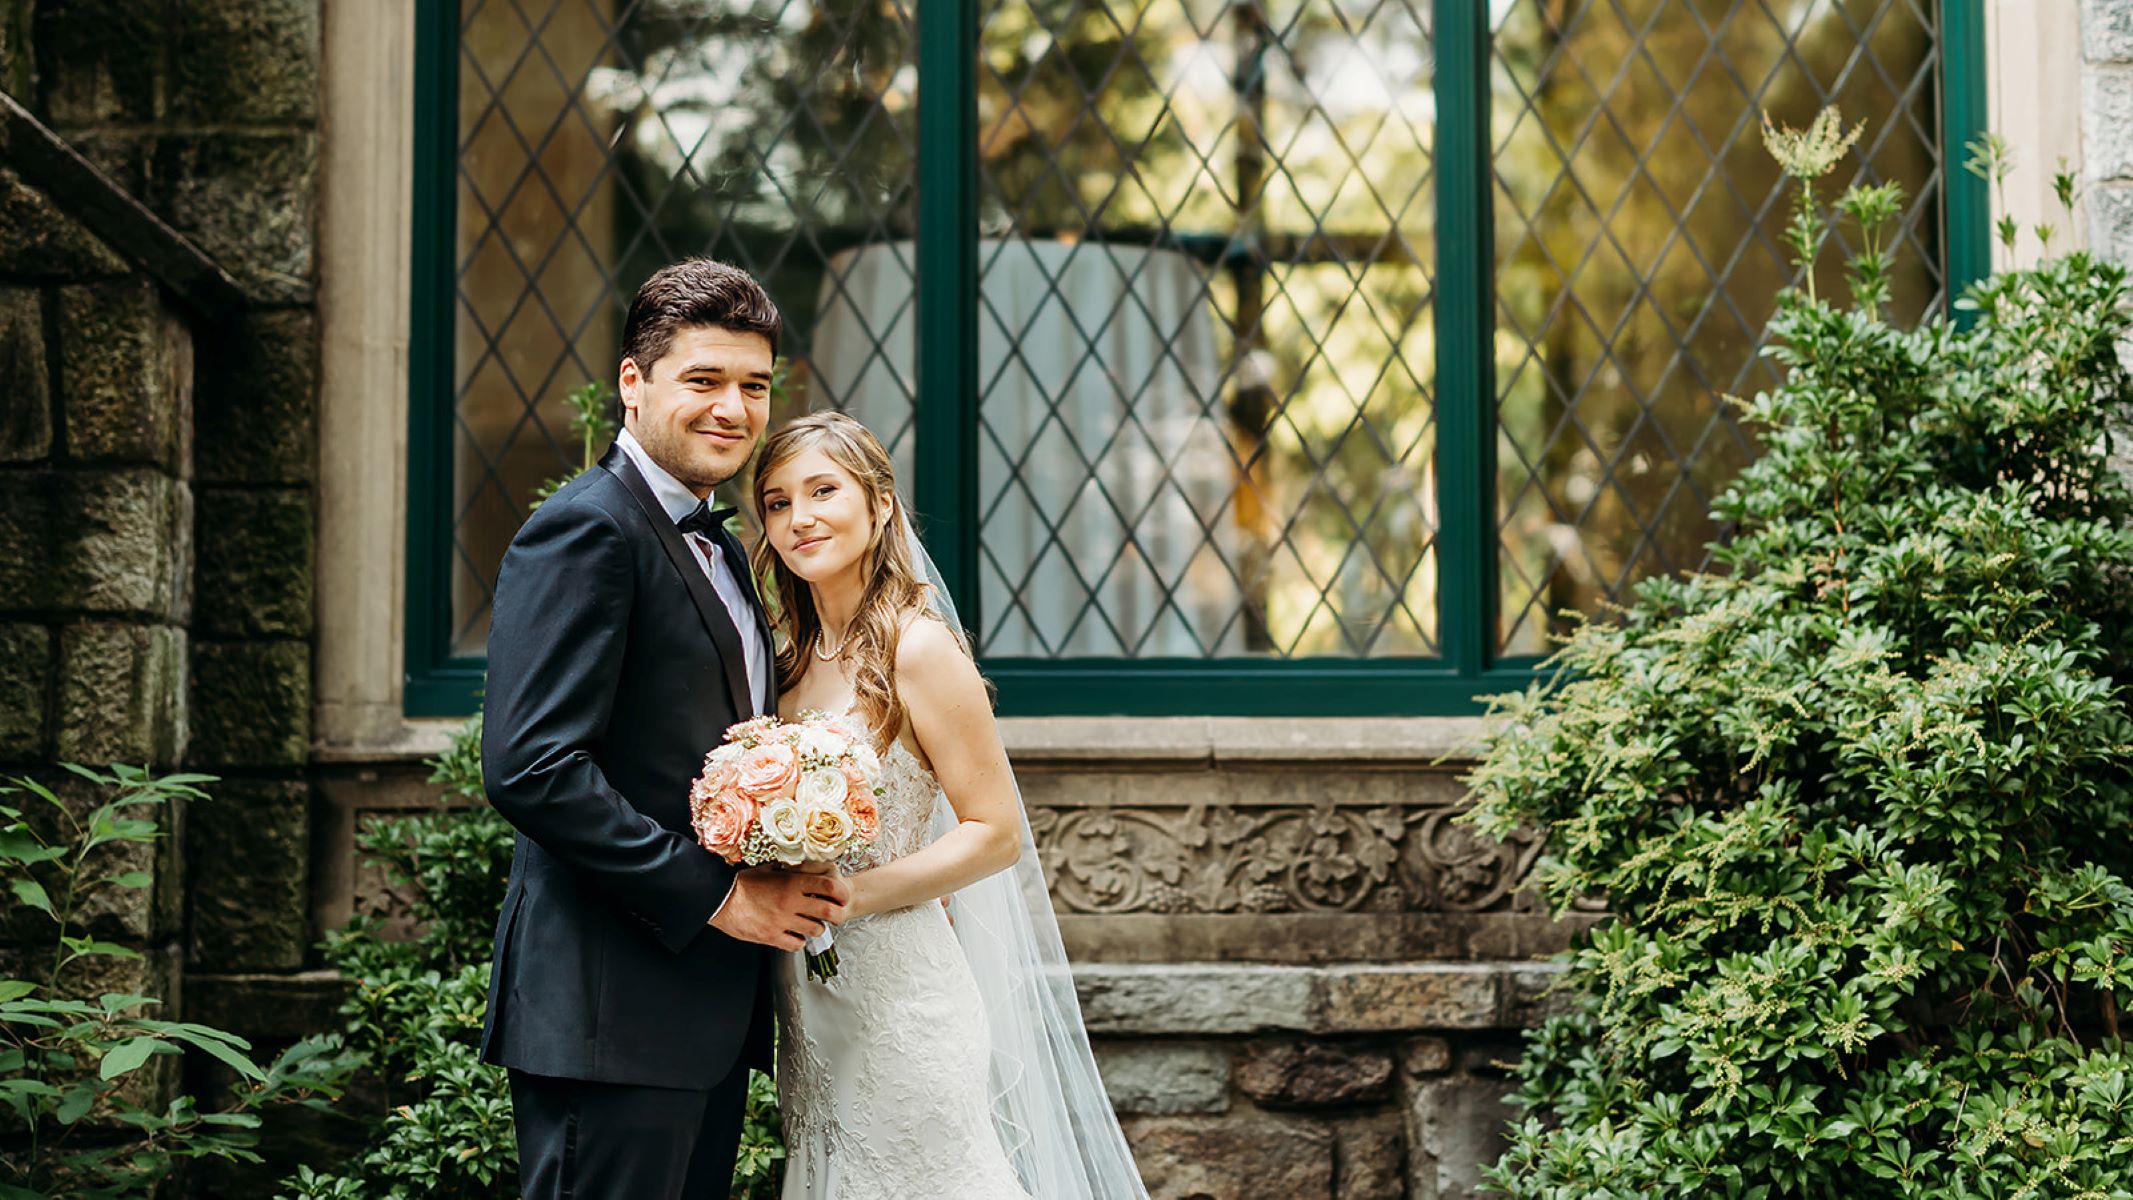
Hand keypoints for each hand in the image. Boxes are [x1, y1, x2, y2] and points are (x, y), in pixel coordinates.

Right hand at [709, 867, 852, 951]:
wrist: (719, 900)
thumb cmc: (741, 884)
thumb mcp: (767, 869)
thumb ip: (787, 871)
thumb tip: (800, 867)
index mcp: (791, 882)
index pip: (829, 886)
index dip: (840, 893)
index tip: (841, 897)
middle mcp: (791, 902)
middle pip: (828, 911)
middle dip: (834, 914)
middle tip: (832, 915)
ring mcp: (782, 921)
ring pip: (815, 930)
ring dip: (816, 928)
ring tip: (810, 924)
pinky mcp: (772, 937)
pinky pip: (796, 944)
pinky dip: (799, 941)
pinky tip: (794, 936)